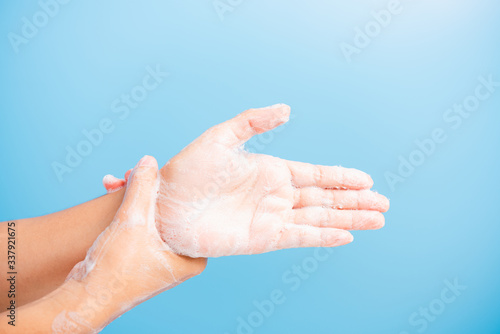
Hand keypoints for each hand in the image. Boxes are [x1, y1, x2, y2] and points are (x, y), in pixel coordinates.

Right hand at [59, 156, 205, 331]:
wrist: (85, 297)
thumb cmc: (114, 269)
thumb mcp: (132, 221)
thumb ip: (142, 188)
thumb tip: (149, 160)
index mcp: (193, 257)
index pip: (192, 212)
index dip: (173, 189)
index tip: (159, 172)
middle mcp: (182, 258)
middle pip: (171, 212)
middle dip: (148, 191)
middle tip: (129, 175)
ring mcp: (164, 257)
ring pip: (155, 216)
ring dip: (136, 197)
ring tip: (117, 182)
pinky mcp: (146, 255)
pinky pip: (144, 225)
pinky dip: (131, 210)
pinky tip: (115, 191)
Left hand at [104, 104, 388, 257]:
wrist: (166, 207)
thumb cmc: (189, 172)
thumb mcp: (221, 137)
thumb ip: (254, 121)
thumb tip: (288, 109)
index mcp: (271, 170)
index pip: (317, 174)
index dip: (343, 177)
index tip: (368, 180)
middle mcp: (276, 195)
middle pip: (326, 197)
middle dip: (355, 201)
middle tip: (384, 204)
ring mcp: (272, 217)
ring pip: (320, 218)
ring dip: (349, 219)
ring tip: (378, 220)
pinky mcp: (262, 238)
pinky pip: (300, 236)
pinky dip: (323, 237)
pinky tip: (345, 236)